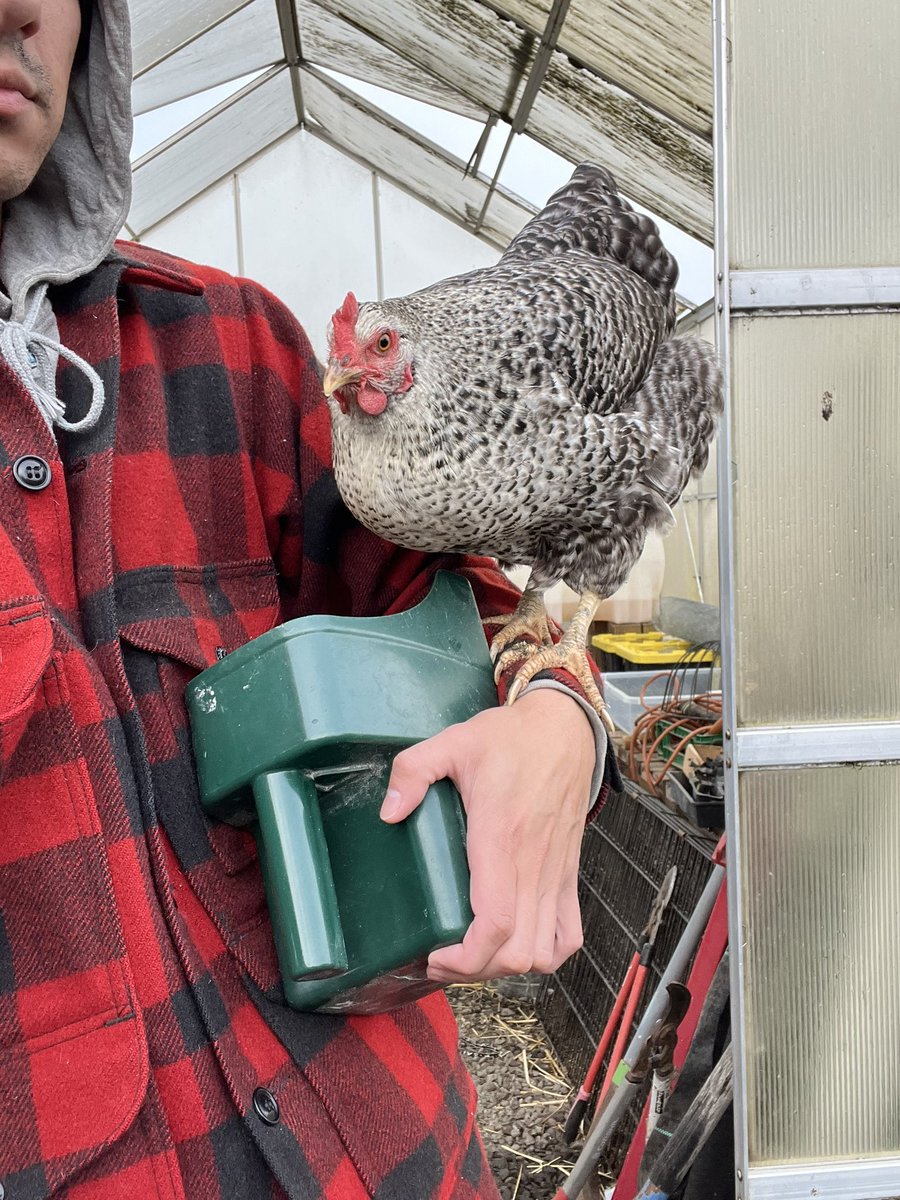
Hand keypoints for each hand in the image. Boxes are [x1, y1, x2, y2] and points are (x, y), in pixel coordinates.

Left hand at [380, 688, 595, 983]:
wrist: (565, 729)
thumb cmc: (511, 738)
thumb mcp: (453, 741)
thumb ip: (413, 770)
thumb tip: (389, 812)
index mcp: (502, 838)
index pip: (494, 922)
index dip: (464, 957)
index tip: (433, 955)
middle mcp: (534, 864)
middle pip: (516, 952)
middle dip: (476, 970)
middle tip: (441, 958)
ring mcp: (555, 873)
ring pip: (543, 953)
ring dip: (508, 966)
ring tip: (474, 955)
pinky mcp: (568, 874)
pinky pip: (569, 935)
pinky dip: (546, 953)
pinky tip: (516, 944)